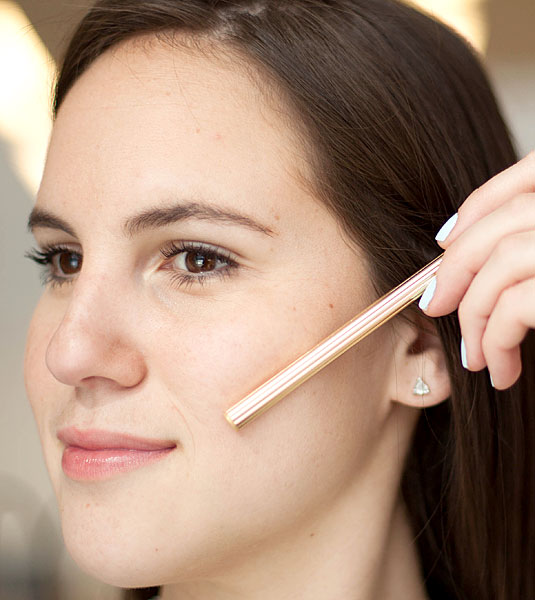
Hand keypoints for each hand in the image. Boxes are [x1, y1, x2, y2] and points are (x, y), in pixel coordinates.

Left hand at [419, 151, 534, 388]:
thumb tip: (461, 242)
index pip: (530, 172)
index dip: (479, 204)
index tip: (445, 240)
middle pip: (506, 220)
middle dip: (455, 266)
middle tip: (434, 304)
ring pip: (503, 264)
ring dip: (474, 315)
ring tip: (474, 356)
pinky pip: (516, 307)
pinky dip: (494, 340)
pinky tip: (500, 368)